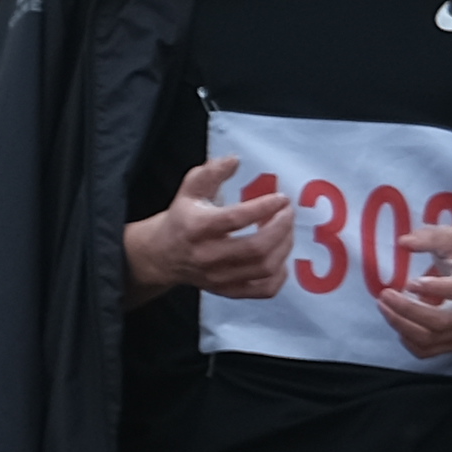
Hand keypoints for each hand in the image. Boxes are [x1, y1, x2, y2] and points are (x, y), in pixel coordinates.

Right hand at [122, 161, 292, 305]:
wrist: (163, 255)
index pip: (234, 219)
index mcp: (197, 228)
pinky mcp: (228, 291)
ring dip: (284, 246)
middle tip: (288, 212)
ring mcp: (219, 277)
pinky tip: (280, 254)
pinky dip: (280, 274)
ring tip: (286, 228)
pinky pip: (264, 290)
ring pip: (263, 268)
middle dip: (280, 228)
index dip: (263, 207)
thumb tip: (235, 160)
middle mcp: (207, 256)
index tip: (281, 197)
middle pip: (255, 248)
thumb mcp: (190, 189)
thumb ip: (211, 172)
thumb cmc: (183, 218)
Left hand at [375, 223, 451, 353]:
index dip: (436, 288)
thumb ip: (431, 238)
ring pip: (431, 338)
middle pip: (441, 320)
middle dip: (407, 311)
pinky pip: (429, 351)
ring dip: (402, 325)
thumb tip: (404, 242)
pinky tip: (399, 325)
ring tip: (385, 308)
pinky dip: (408, 342)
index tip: (410, 282)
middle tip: (385, 295)